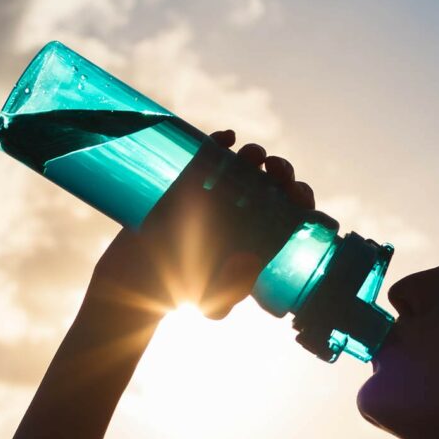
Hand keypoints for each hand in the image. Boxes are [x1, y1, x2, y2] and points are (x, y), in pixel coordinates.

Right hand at [88, 129, 316, 320]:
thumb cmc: (181, 293)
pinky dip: (219, 142)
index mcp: (257, 238)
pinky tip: (227, 137)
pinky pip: (208, 156)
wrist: (137, 280)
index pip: (291, 213)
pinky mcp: (189, 183)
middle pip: (273, 185)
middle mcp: (242, 215)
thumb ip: (232, 290)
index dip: (300, 200)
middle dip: (282, 173)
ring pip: (245, 167)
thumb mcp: (212, 300)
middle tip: (276, 172)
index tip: (295, 194)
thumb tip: (251, 263)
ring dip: (255, 155)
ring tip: (254, 155)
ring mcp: (216, 196)